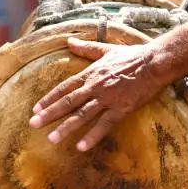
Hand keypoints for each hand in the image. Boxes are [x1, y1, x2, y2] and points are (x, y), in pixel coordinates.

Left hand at [29, 38, 169, 150]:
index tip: (36, 109)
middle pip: (67, 102)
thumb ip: (86, 48)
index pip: (64, 88)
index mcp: (90, 74)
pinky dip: (92, 136)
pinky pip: (104, 124)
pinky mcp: (121, 109)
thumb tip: (70, 41)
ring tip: (51, 139)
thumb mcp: (106, 49)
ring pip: (82, 115)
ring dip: (65, 128)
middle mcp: (94, 87)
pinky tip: (81, 147)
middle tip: (33, 125)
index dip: (49, 99)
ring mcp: (107, 99)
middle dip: (49, 114)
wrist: (154, 63)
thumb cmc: (132, 56)